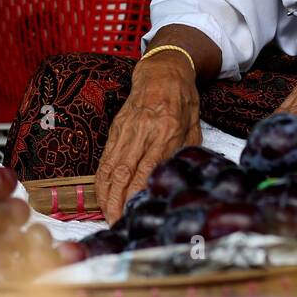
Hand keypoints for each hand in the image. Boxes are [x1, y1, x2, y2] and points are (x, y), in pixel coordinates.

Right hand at [96, 55, 200, 221]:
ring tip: (107, 215)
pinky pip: (105, 159)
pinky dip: (101, 180)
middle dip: (117, 201)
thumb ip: (185, 152)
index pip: (148, 168)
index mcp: (167, 131)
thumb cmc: (183, 101)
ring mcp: (126, 130)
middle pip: (124, 172)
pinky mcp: (115, 129)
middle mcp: (143, 131)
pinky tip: (102, 196)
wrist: (162, 73)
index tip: (136, 212)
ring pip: (111, 167)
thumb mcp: (194, 126)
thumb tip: (177, 179)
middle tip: (116, 223)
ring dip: (106, 195)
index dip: (138, 192)